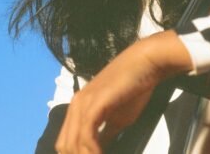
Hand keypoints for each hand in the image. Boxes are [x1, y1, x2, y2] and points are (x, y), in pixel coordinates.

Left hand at [55, 30, 192, 153]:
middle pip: (65, 146)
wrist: (144, 64)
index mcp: (77, 110)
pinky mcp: (93, 104)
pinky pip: (86, 134)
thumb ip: (105, 135)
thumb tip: (98, 151)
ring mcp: (82, 104)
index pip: (66, 142)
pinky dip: (92, 151)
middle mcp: (75, 107)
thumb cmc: (133, 89)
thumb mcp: (117, 119)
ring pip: (73, 143)